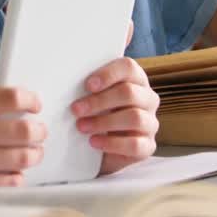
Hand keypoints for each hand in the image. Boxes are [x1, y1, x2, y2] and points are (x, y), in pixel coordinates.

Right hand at [0, 67, 45, 187]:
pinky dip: (19, 174)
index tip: (33, 104)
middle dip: (39, 129)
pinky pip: (13, 180)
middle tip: (37, 130)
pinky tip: (13, 168)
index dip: (30, 99)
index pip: (11, 97)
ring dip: (34, 152)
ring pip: (25, 157)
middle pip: (26, 129)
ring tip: (32, 150)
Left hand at [71, 56, 159, 175]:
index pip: (128, 67)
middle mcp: (147, 99)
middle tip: (76, 109)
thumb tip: (66, 76)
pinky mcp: (148, 146)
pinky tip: (94, 142)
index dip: (108, 74)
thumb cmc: (95, 113)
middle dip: (99, 101)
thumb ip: (88, 85)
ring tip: (81, 126)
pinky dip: (112, 143)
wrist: (101, 149)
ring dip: (104, 122)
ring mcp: (151, 123)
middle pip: (129, 93)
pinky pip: (135, 144)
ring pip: (134, 118)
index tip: (88, 85)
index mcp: (135, 80)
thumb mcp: (92, 96)